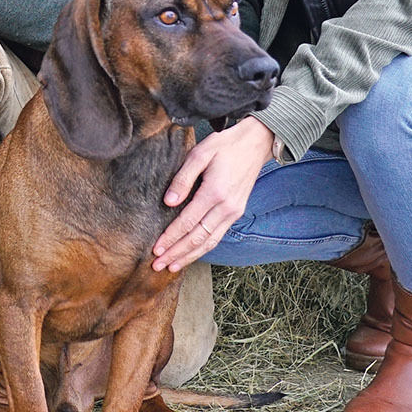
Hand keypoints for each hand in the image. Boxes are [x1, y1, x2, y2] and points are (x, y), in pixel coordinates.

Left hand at [151, 117, 274, 271]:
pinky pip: (217, 236)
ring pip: (209, 242)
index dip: (171, 237)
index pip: (188, 222)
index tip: (156, 249)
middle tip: (158, 265)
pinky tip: (190, 254)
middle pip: (198, 238)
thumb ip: (183, 178)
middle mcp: (226, 207)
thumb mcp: (200, 153)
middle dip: (176, 253)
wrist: (255, 144)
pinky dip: (203, 248)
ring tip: (172, 267)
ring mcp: (233, 212)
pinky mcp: (236, 213)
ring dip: (189, 256)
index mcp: (215, 192)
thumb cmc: (225, 146)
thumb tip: (168, 202)